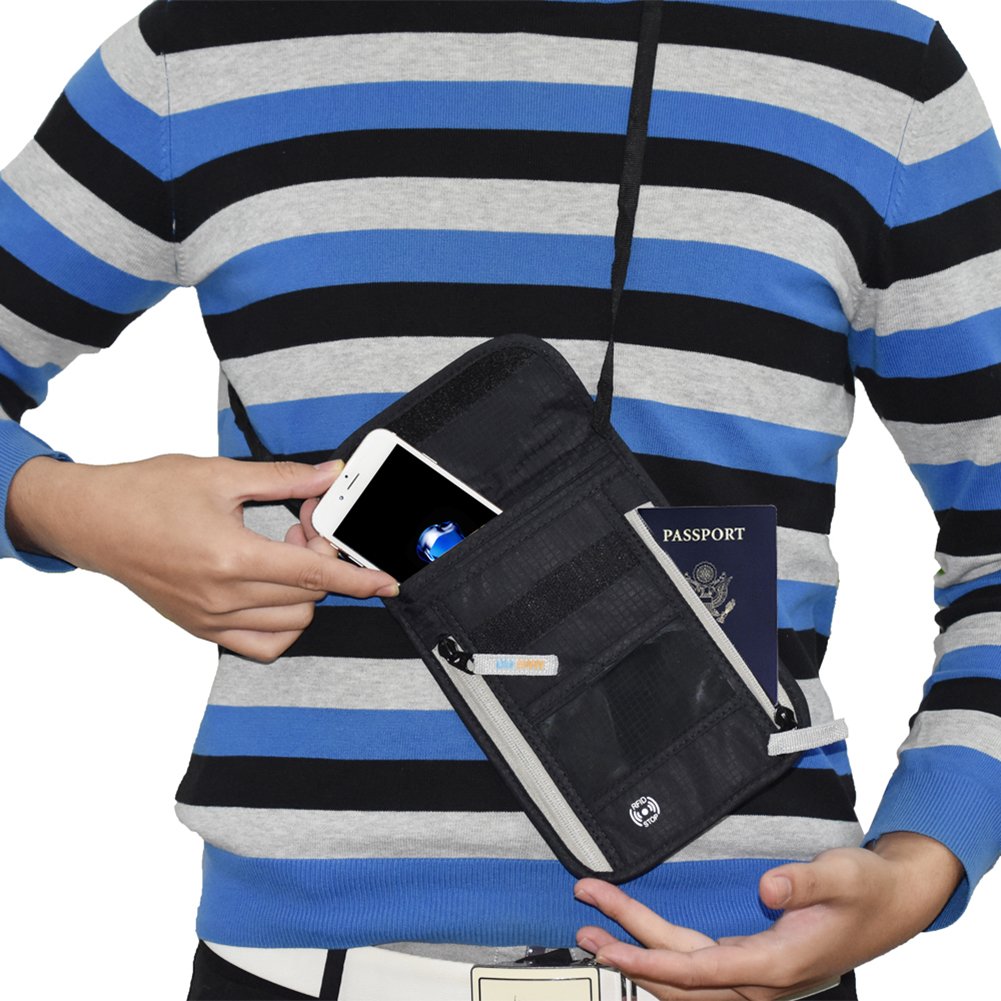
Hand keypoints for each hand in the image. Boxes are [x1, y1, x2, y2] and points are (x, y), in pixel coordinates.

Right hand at [6, 453, 397, 660]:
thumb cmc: (146, 493)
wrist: (92, 520)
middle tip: (304, 526)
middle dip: (321, 561)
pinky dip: (281, 624)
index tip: (387, 582)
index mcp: (231, 558)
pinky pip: (259, 646)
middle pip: (307, 596)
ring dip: (304, 593)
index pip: (314, 575)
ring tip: (281, 553)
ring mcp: (210, 620)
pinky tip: (273, 590)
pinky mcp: (200, 630)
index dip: (358, 579)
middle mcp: (222, 598)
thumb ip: (284, 479)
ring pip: (290, 625)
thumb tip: (329, 474)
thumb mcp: (220, 475)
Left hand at [574, 832, 963, 999]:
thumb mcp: (842, 875)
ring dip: (640, 960)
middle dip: (628, 952)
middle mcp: (761, 980)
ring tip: (597, 935)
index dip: (650, 963)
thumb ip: (806, 882)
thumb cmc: (866, 889)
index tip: (611, 949)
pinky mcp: (755, 967)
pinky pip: (700, 973)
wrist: (894, 904)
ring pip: (687, 980)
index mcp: (776, 963)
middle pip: (681, 975)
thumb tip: (769, 887)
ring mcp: (757, 978)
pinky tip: (640, 948)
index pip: (698, 970)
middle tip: (584, 924)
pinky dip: (664, 963)